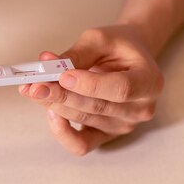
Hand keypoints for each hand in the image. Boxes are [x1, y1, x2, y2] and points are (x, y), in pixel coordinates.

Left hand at [19, 25, 163, 155]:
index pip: (121, 89)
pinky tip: (49, 111)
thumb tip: (49, 65)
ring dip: (54, 104)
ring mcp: (123, 126)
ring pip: (84, 120)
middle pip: (97, 107)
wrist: (128, 58)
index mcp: (150, 81)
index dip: (90, 84)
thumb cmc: (118, 46)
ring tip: (33, 88)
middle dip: (61, 94)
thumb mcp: (100, 39)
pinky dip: (62, 132)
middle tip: (35, 83)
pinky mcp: (105, 136)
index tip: (62, 75)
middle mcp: (141, 109)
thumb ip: (77, 54)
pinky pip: (81, 144)